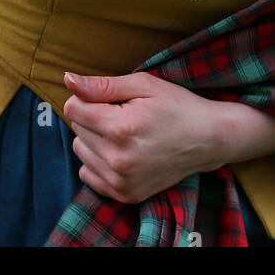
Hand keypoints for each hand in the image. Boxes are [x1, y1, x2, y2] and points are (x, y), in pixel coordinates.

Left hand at [62, 70, 229, 205]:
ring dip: (94, 138)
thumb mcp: (142, 85)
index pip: (73, 108)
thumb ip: (102, 85)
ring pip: (80, 150)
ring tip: (123, 132)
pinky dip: (98, 160)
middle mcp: (118, 160)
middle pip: (77, 128)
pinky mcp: (125, 195)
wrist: (207, 139)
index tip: (109, 97)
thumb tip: (67, 80)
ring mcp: (122, 182)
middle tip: (123, 113)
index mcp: (120, 129)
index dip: (88, 97)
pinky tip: (120, 151)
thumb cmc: (176, 105)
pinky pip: (88, 173)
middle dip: (93, 116)